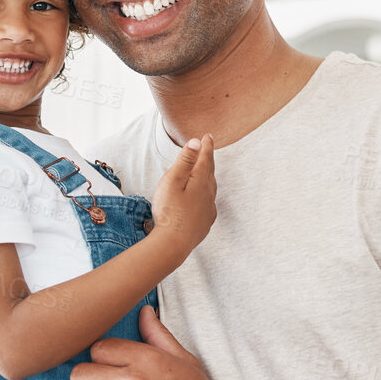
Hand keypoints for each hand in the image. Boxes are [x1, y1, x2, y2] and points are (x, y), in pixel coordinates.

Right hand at [149, 135, 215, 254]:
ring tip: (206, 170)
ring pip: (211, 187)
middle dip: (208, 158)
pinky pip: (209, 203)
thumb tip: (196, 142)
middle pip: (210, 171)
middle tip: (208, 147)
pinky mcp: (204, 222)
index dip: (206, 146)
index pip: (205, 158)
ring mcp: (208, 209)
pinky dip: (207, 194)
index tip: (208, 136)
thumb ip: (185, 161)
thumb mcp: (172, 181)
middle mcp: (208, 193)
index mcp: (200, 181)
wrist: (174, 243)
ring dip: (209, 176)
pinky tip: (204, 199)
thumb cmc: (169, 211)